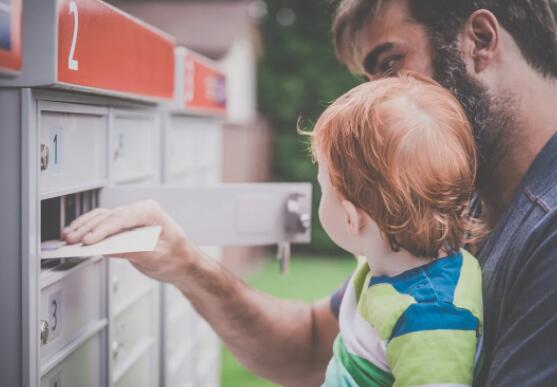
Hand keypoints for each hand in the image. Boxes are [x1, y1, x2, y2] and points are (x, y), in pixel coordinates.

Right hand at [61, 200, 198, 284]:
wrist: (184, 262)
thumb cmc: (177, 257)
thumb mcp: (155, 256)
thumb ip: (131, 250)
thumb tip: (108, 247)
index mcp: (150, 211)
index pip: (121, 218)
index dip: (102, 230)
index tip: (89, 241)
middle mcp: (140, 210)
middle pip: (108, 216)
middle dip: (88, 228)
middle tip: (72, 239)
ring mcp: (132, 218)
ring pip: (103, 218)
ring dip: (85, 227)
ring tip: (69, 237)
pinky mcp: (126, 227)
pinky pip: (104, 225)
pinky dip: (90, 230)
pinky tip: (78, 234)